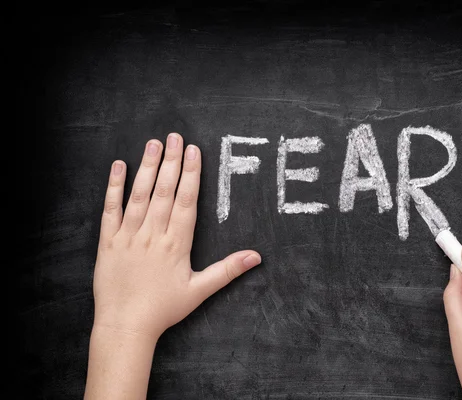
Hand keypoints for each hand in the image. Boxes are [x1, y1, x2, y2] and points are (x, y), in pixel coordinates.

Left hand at [93, 133, 260, 339]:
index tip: (194, 152)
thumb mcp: (200, 291)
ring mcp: (128, 236)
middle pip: (165, 192)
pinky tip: (120, 166)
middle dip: (172, 162)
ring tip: (154, 144)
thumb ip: (227, 270)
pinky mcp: (108, 241)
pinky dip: (114, 187)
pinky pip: (110, 209)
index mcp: (176, 244)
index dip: (191, 175)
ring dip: (148, 168)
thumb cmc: (163, 309)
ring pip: (139, 195)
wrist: (126, 325)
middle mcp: (153, 235)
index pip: (187, 202)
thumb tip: (255, 257)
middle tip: (176, 137)